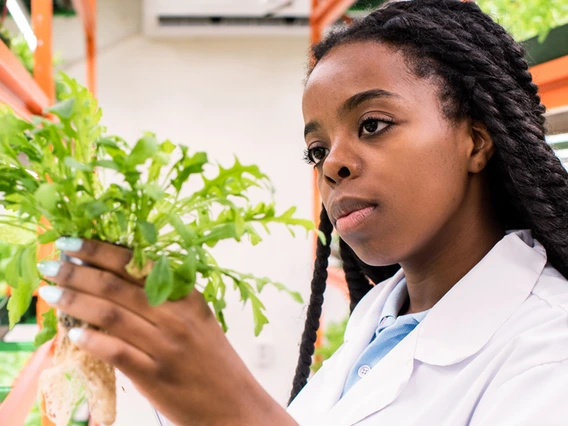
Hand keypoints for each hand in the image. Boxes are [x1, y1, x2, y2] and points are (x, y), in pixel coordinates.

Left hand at [38, 238, 297, 425]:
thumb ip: (169, 299)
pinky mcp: (154, 376)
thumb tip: (122, 281)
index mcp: (188, 297)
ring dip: (75, 300)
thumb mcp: (200, 320)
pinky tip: (73, 332)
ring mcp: (165, 346)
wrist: (236, 406)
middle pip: (117, 286)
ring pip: (111, 314)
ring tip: (51, 291)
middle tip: (51, 263)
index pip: (137, 265)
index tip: (73, 243)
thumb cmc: (215, 362)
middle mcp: (176, 316)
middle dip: (78, 271)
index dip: (100, 251)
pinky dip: (92, 340)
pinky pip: (116, 352)